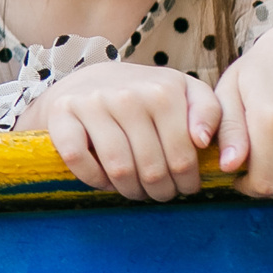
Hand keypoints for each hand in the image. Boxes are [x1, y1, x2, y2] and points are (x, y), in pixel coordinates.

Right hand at [34, 63, 219, 201]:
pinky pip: (79, 160)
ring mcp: (92, 103)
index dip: (187, 182)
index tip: (185, 187)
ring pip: (118, 168)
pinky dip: (94, 179)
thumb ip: (211, 112)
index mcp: (164, 90)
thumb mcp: (185, 93)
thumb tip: (202, 142)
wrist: (87, 80)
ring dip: (130, 190)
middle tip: (160, 192)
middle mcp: (128, 94)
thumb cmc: (144, 95)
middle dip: (159, 191)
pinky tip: (105, 179)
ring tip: (136, 190)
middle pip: (152, 168)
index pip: (184, 157)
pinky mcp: (62, 113)